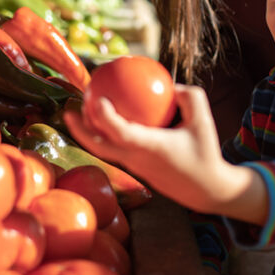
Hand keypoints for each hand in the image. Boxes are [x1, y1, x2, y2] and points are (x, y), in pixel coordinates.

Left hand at [64, 84, 240, 214]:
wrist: (206, 190)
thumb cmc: (205, 153)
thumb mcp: (204, 120)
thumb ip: (189, 97)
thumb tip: (171, 84)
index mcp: (149, 147)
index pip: (120, 133)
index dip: (104, 117)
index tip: (97, 99)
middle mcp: (136, 159)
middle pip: (98, 147)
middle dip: (79, 131)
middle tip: (68, 110)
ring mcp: (133, 167)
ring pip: (103, 150)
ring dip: (89, 133)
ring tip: (81, 113)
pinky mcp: (136, 171)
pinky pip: (116, 150)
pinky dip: (107, 136)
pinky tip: (110, 121)